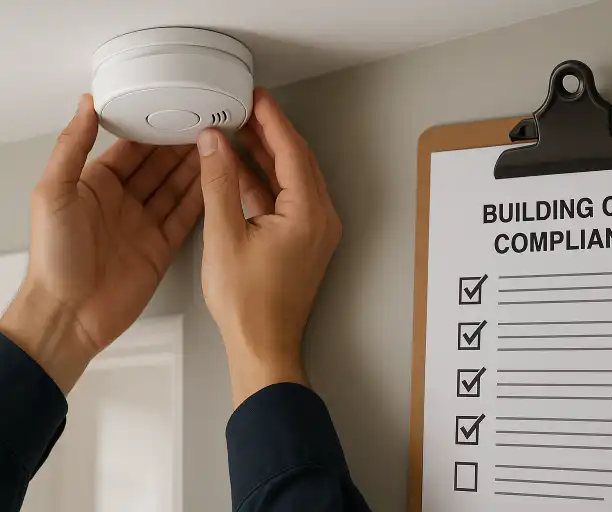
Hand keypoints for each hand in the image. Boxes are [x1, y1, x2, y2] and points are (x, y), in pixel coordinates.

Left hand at [0, 95, 202, 391]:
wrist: (71, 313)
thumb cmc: (55, 258)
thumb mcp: (54, 193)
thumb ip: (71, 146)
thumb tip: (85, 104)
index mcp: (94, 185)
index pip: (131, 149)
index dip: (154, 131)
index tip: (177, 113)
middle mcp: (122, 203)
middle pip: (158, 167)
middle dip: (181, 147)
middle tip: (206, 129)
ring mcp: (143, 225)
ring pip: (175, 189)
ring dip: (195, 169)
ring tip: (218, 149)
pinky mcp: (161, 248)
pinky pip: (186, 217)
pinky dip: (202, 200)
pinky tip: (216, 183)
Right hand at [199, 88, 340, 406]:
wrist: (264, 345)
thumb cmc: (248, 303)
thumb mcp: (225, 236)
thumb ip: (219, 183)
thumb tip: (213, 143)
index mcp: (308, 213)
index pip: (292, 151)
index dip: (271, 119)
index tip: (254, 96)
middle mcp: (321, 218)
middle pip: (297, 161)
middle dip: (269, 132)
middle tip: (243, 108)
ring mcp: (316, 230)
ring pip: (293, 179)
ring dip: (266, 156)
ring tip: (236, 132)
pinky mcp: (305, 241)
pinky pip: (288, 199)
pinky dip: (266, 183)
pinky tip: (240, 170)